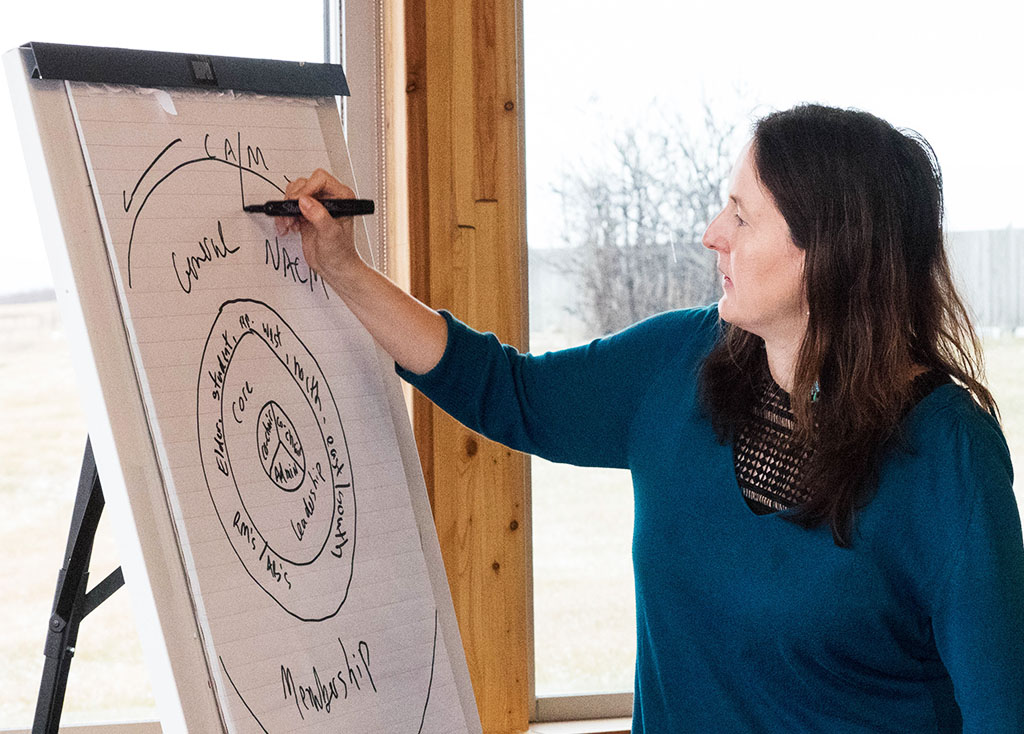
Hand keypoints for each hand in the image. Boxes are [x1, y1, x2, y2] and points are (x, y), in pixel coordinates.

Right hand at [278, 169, 361, 285]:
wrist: (334, 268)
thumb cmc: (340, 254)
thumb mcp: (331, 235)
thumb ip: (319, 216)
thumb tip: (305, 201)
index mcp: (341, 197)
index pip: (320, 179)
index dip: (308, 188)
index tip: (300, 203)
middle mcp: (329, 199)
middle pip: (304, 184)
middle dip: (293, 199)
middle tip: (291, 215)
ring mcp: (316, 206)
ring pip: (294, 194)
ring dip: (286, 208)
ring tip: (288, 223)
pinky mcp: (305, 214)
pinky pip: (289, 206)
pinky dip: (283, 216)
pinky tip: (287, 227)